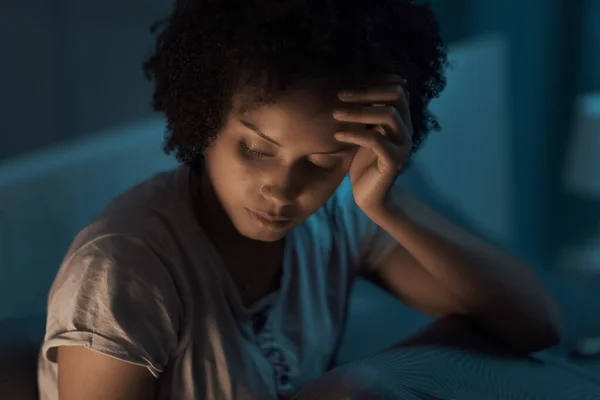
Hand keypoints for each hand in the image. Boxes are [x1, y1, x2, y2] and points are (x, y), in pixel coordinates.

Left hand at [333, 75, 412, 216]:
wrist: (370, 197)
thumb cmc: (363, 164)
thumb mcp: (363, 133)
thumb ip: (364, 115)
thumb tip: (347, 89)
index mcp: (401, 120)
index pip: (396, 89)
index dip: (372, 84)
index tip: (345, 88)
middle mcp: (407, 130)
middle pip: (396, 96)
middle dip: (367, 92)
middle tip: (340, 95)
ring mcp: (403, 146)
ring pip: (388, 116)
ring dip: (358, 112)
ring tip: (335, 114)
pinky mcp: (394, 162)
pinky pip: (376, 140)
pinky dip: (355, 135)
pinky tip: (338, 136)